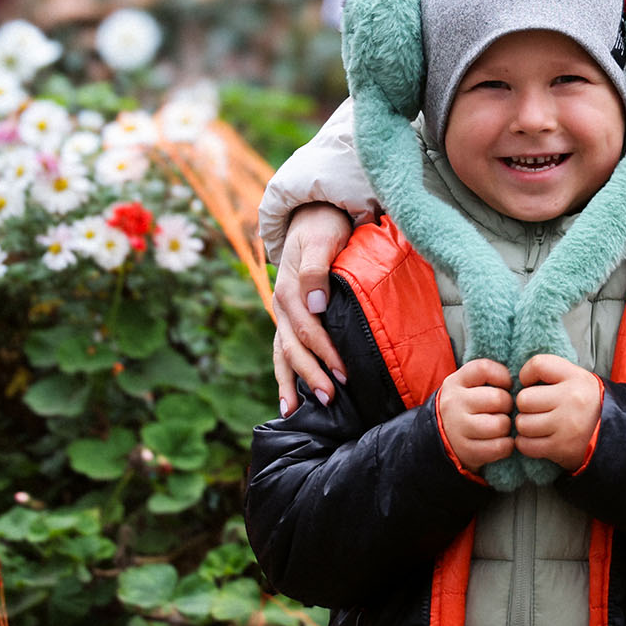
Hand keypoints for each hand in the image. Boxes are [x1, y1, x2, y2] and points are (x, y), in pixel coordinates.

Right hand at [270, 204, 355, 411]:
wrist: (311, 214)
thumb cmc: (323, 227)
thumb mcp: (321, 238)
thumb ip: (316, 269)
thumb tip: (316, 304)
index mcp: (289, 289)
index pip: (308, 329)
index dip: (326, 353)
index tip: (344, 374)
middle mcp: (281, 305)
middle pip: (293, 348)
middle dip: (310, 375)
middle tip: (330, 399)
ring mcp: (282, 314)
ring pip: (282, 354)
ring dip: (291, 382)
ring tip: (295, 411)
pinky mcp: (288, 318)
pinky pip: (282, 350)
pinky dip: (284, 374)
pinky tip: (289, 398)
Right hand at [436, 360, 516, 472]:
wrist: (441, 437)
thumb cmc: (466, 407)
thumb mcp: (467, 386)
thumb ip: (488, 378)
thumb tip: (522, 381)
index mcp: (455, 383)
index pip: (484, 369)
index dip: (503, 376)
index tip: (506, 385)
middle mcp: (453, 403)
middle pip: (498, 398)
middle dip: (508, 405)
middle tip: (505, 410)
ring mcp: (457, 428)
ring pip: (500, 424)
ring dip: (507, 426)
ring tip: (502, 426)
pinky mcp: (466, 450)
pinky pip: (498, 447)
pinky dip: (507, 445)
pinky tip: (502, 441)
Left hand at [512, 354, 603, 469]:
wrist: (615, 434)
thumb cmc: (588, 404)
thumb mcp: (578, 380)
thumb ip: (552, 375)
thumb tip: (518, 381)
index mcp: (575, 378)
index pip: (538, 365)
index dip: (526, 374)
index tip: (529, 383)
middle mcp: (571, 399)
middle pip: (524, 399)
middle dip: (525, 406)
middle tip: (535, 409)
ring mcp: (567, 425)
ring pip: (522, 424)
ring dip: (525, 426)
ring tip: (537, 425)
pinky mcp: (561, 448)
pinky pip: (526, 445)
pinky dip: (526, 444)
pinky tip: (536, 439)